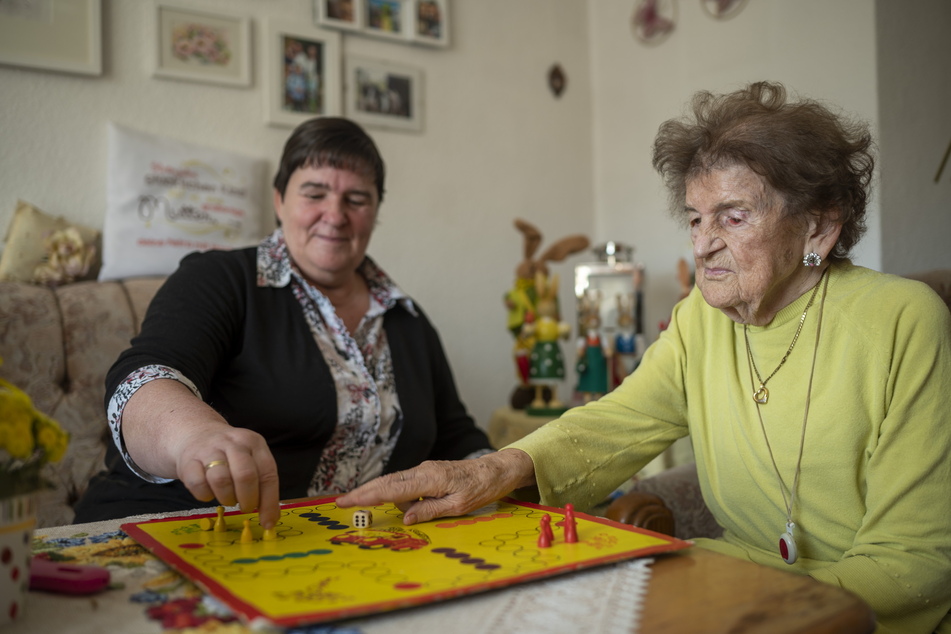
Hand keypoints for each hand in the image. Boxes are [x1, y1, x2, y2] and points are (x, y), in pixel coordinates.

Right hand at [175, 424, 280, 528]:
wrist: (195, 434)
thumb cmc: (229, 455)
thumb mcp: (251, 460)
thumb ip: (262, 485)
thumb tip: (271, 518)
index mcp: (254, 443)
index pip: (268, 473)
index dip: (269, 501)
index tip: (268, 522)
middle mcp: (233, 443)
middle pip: (245, 475)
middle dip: (248, 499)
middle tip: (245, 507)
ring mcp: (209, 450)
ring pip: (221, 480)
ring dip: (227, 498)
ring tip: (227, 498)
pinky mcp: (188, 461)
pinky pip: (198, 485)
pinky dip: (206, 496)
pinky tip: (209, 492)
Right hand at [337, 449, 535, 524]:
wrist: (496, 470)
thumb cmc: (481, 488)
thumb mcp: (459, 506)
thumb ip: (430, 510)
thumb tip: (406, 517)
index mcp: (430, 479)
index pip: (392, 489)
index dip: (368, 496)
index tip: (348, 500)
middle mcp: (424, 471)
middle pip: (387, 482)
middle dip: (364, 492)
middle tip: (342, 501)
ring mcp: (425, 469)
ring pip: (396, 482)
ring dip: (383, 495)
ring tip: (379, 508)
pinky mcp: (428, 472)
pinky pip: (407, 483)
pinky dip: (396, 493)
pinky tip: (403, 506)